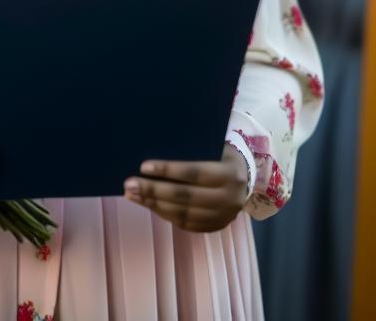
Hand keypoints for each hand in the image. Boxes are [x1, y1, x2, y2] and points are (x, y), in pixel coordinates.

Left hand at [123, 145, 249, 232]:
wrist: (246, 179)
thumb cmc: (222, 156)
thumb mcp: (214, 148)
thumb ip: (192, 152)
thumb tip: (155, 155)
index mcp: (229, 173)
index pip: (194, 173)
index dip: (168, 170)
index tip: (143, 167)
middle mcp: (229, 198)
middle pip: (185, 196)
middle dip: (153, 190)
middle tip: (129, 185)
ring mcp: (223, 216)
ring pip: (182, 213)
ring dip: (153, 204)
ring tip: (132, 195)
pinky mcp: (215, 227)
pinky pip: (184, 223)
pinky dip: (164, 213)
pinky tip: (148, 204)